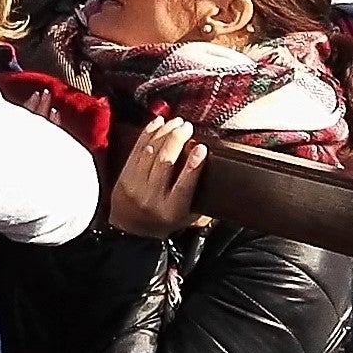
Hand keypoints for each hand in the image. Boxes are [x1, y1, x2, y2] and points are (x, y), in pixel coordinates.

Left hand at [107, 116, 207, 238]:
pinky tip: (158, 123)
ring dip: (164, 133)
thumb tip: (227, 189)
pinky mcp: (125, 175)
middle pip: (165, 163)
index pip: (184, 186)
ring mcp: (136, 186)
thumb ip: (203, 206)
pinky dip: (148, 133)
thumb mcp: (186, 220)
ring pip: (150, 153)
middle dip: (177, 140)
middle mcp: (152, 197)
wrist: (129, 230)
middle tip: (187, 127)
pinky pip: (137, 149)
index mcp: (172, 210)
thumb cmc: (164, 221)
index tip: (202, 147)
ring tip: (176, 122)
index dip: (193, 165)